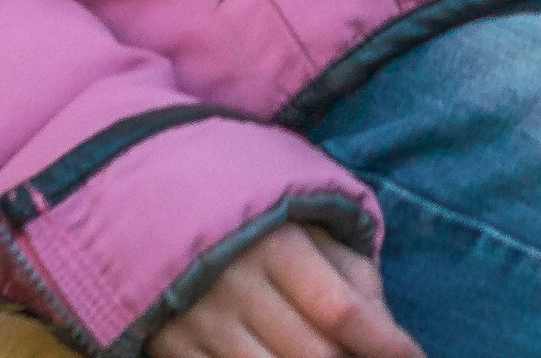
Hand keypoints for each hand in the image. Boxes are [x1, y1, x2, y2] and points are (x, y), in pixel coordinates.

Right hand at [152, 224, 422, 357]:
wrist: (154, 199)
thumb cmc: (254, 215)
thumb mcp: (307, 225)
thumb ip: (352, 272)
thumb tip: (386, 329)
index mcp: (278, 245)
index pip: (343, 311)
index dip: (386, 344)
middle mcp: (239, 284)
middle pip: (313, 354)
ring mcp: (201, 320)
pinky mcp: (172, 346)